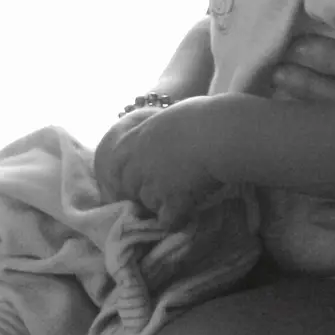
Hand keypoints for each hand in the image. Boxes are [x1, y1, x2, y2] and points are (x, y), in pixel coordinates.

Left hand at [102, 97, 224, 224]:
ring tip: (180, 200)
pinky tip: (188, 213)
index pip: (114, 163)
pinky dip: (177, 219)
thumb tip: (166, 131)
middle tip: (161, 190)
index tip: (136, 176)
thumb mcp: (172, 115)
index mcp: (138, 140)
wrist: (219, 134)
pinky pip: (167, 220)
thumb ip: (162, 129)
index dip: (125, 172)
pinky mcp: (172, 202)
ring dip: (160, 205)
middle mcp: (139, 164)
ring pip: (148, 204)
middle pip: (128, 187)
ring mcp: (154, 185)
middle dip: (141, 191)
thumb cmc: (203, 116)